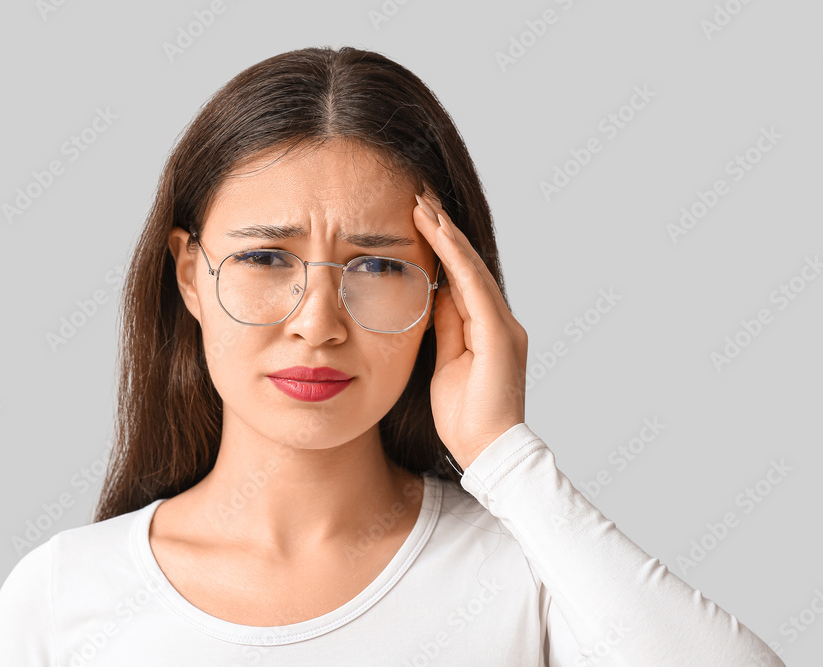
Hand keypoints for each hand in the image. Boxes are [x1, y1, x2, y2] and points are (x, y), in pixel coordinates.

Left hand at [413, 193, 528, 470]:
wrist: (487, 451)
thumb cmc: (464, 417)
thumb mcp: (444, 364)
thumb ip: (444, 329)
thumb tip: (431, 297)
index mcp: (487, 329)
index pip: (460, 277)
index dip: (439, 247)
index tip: (417, 218)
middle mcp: (500, 321)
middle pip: (467, 264)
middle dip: (443, 229)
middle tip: (419, 196)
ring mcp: (503, 326)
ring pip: (471, 267)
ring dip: (446, 234)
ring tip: (423, 204)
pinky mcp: (499, 335)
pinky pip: (473, 286)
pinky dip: (454, 257)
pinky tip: (437, 232)